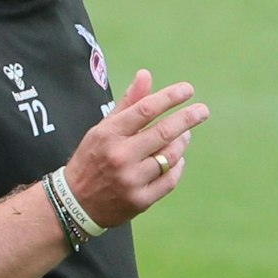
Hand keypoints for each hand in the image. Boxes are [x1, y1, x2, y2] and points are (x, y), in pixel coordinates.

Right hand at [63, 69, 208, 229]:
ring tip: (184, 136)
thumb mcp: (102, 129)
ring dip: (182, 142)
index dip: (169, 98)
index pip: (145, 110)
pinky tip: (177, 160)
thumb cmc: (92, 160)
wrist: (75, 203)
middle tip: (202, 111)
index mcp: (108, 134)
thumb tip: (145, 75)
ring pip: (170, 156)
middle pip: (163, 132)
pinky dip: (177, 166)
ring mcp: (131, 180)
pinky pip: (170, 179)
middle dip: (187, 118)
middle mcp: (119, 156)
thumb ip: (127, 103)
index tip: (187, 90)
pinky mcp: (140, 200)